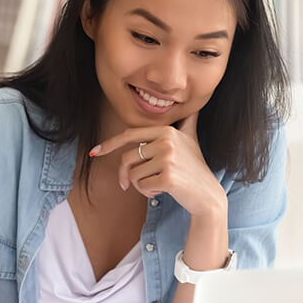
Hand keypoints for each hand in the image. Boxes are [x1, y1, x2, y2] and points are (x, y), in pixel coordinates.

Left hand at [90, 113, 225, 218]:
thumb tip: (194, 107)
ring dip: (139, 185)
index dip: (109, 144)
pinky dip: (147, 192)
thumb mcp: (191, 140)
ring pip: (133, 174)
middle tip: (127, 185)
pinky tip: (162, 191)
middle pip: (127, 158)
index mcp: (167, 131)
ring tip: (156, 185)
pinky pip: (141, 186)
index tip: (95, 152)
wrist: (208, 195)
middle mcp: (167, 141)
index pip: (129, 135)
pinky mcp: (168, 177)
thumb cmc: (195, 168)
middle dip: (124, 175)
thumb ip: (187, 122)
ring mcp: (168, 159)